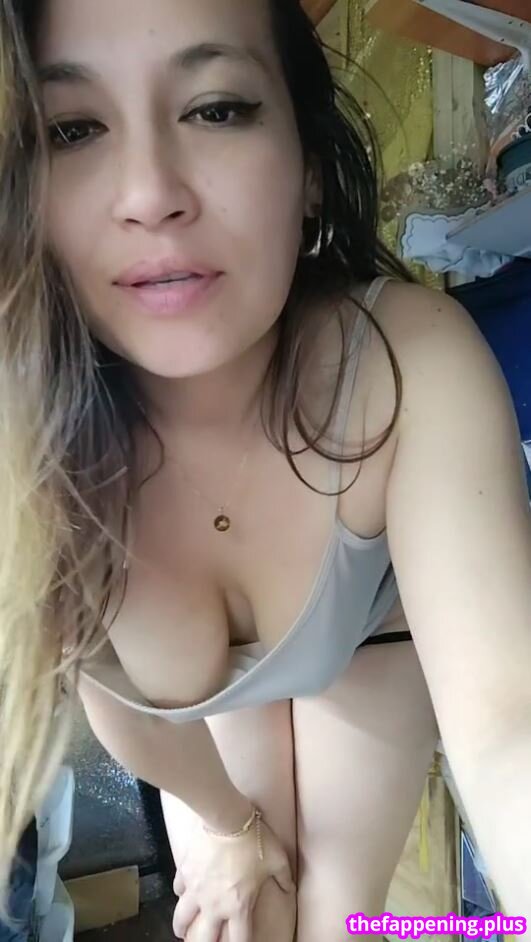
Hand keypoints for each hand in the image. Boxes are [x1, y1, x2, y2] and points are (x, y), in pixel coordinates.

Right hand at [172, 808, 294, 940]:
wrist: (226, 818)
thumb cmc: (255, 840)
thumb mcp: (278, 860)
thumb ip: (285, 879)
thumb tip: (290, 889)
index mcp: (238, 906)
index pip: (239, 941)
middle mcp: (214, 905)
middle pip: (204, 938)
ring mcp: (196, 890)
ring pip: (182, 919)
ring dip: (182, 927)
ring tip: (182, 930)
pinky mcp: (184, 873)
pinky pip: (178, 890)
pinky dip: (180, 894)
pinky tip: (182, 893)